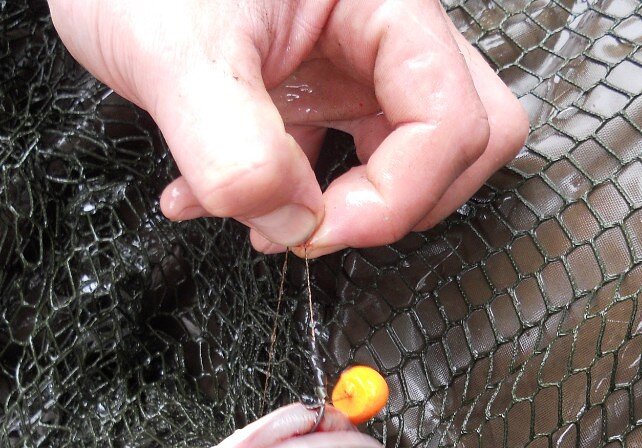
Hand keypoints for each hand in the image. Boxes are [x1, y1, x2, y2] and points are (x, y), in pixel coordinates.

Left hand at [46, 0, 527, 256]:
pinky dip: (284, 196)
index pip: (451, 121)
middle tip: (318, 224)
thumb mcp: (175, 53)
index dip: (393, 198)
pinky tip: (211, 197)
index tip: (317, 230)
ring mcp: (348, 63)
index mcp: (383, 0)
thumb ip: (234, 151)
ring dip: (340, 208)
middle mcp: (379, 31)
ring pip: (406, 156)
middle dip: (398, 203)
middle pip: (466, 136)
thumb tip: (293, 223)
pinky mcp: (310, 88)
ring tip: (257, 219)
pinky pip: (333, 160)